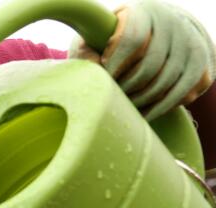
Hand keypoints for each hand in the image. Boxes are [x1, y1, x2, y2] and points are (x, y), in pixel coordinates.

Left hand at [70, 0, 215, 119]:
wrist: (160, 36)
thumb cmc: (116, 40)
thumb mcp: (97, 37)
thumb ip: (87, 52)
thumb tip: (92, 71)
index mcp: (143, 13)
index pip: (133, 39)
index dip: (116, 63)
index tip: (104, 77)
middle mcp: (172, 25)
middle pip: (151, 65)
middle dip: (128, 88)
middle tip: (112, 98)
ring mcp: (190, 44)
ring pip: (168, 81)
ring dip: (143, 101)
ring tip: (124, 109)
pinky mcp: (201, 65)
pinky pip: (184, 93)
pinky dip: (162, 107)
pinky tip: (144, 113)